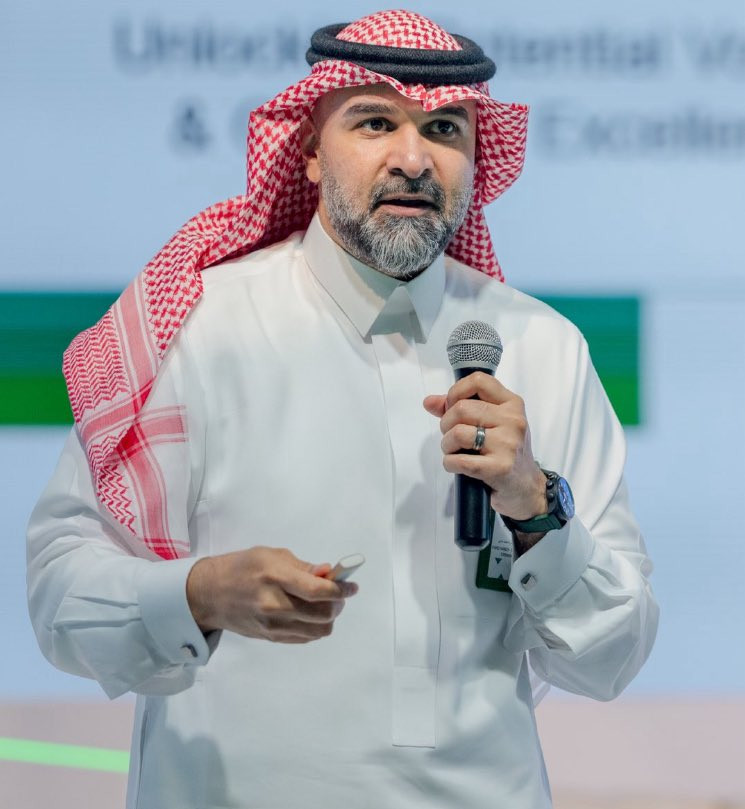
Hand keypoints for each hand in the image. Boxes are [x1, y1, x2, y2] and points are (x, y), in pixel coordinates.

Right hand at [186, 546, 357, 642]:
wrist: (209, 594)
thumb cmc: (242, 567)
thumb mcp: (271, 555)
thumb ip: (303, 567)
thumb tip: (329, 574)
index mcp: (275, 577)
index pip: (318, 591)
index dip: (341, 590)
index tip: (352, 586)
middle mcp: (274, 604)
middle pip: (322, 614)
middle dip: (338, 603)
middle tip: (339, 594)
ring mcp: (272, 625)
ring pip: (318, 631)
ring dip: (329, 617)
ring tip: (325, 604)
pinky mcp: (271, 638)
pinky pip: (305, 638)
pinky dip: (315, 627)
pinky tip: (310, 614)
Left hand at [423, 372, 546, 520]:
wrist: (526, 488)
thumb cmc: (506, 452)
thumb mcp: (492, 424)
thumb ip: (460, 408)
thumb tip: (430, 401)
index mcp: (512, 404)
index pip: (479, 381)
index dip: (456, 392)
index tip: (452, 407)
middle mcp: (513, 420)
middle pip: (462, 408)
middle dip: (446, 424)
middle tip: (451, 436)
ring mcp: (508, 444)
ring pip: (458, 433)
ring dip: (447, 445)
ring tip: (453, 451)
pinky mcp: (500, 468)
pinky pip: (460, 460)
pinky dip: (450, 463)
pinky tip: (456, 466)